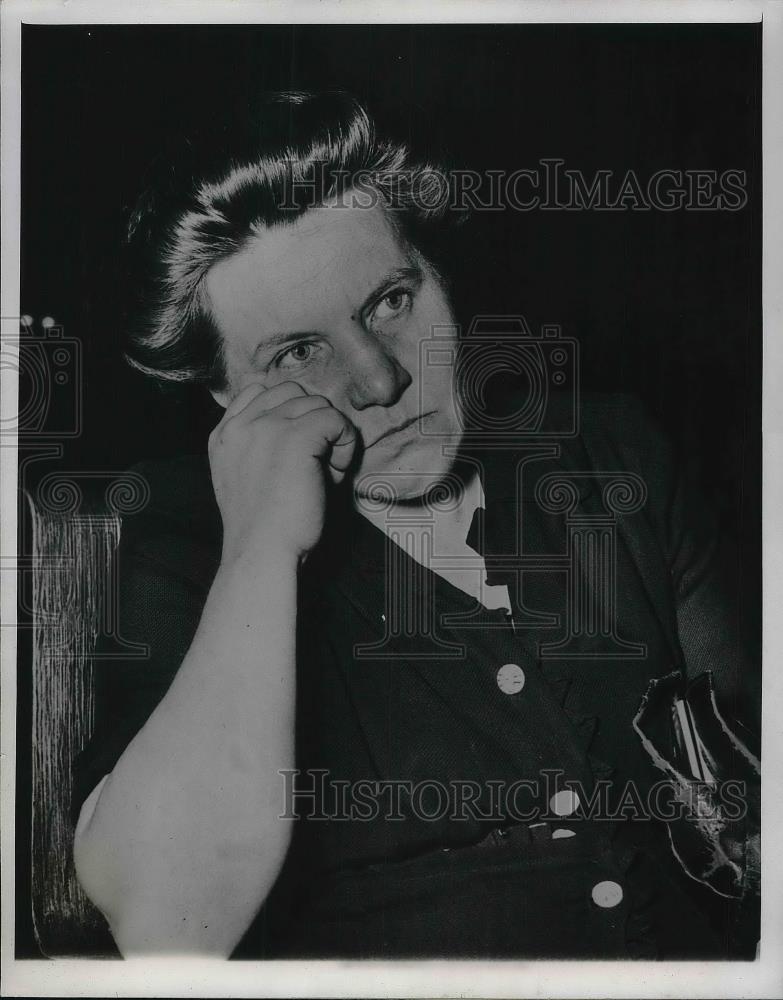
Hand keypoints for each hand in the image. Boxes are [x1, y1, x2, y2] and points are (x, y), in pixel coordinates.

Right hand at [208, 380, 357, 564]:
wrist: (262, 554)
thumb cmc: (263, 527)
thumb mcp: (243, 476)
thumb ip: (257, 445)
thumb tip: (300, 421)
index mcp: (223, 435)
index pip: (259, 390)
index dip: (288, 412)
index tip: (297, 447)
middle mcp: (241, 425)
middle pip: (292, 392)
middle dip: (310, 420)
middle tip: (315, 462)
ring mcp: (267, 428)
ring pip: (316, 404)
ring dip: (329, 434)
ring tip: (325, 472)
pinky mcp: (297, 438)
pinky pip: (336, 420)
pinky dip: (345, 444)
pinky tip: (336, 472)